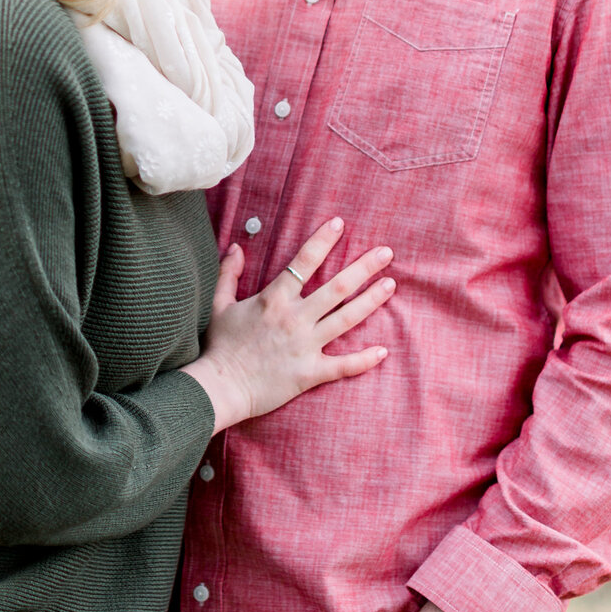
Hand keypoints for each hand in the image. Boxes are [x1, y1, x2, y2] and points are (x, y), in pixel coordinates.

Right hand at [183, 218, 394, 433]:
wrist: (219, 387)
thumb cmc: (219, 346)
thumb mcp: (219, 304)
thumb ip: (229, 274)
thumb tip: (236, 247)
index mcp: (274, 299)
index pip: (304, 261)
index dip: (323, 240)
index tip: (340, 224)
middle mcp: (295, 318)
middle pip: (338, 287)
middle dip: (365, 267)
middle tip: (386, 253)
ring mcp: (305, 345)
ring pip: (347, 318)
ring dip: (371, 300)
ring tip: (391, 285)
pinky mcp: (310, 372)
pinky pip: (343, 366)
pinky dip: (364, 360)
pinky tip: (383, 351)